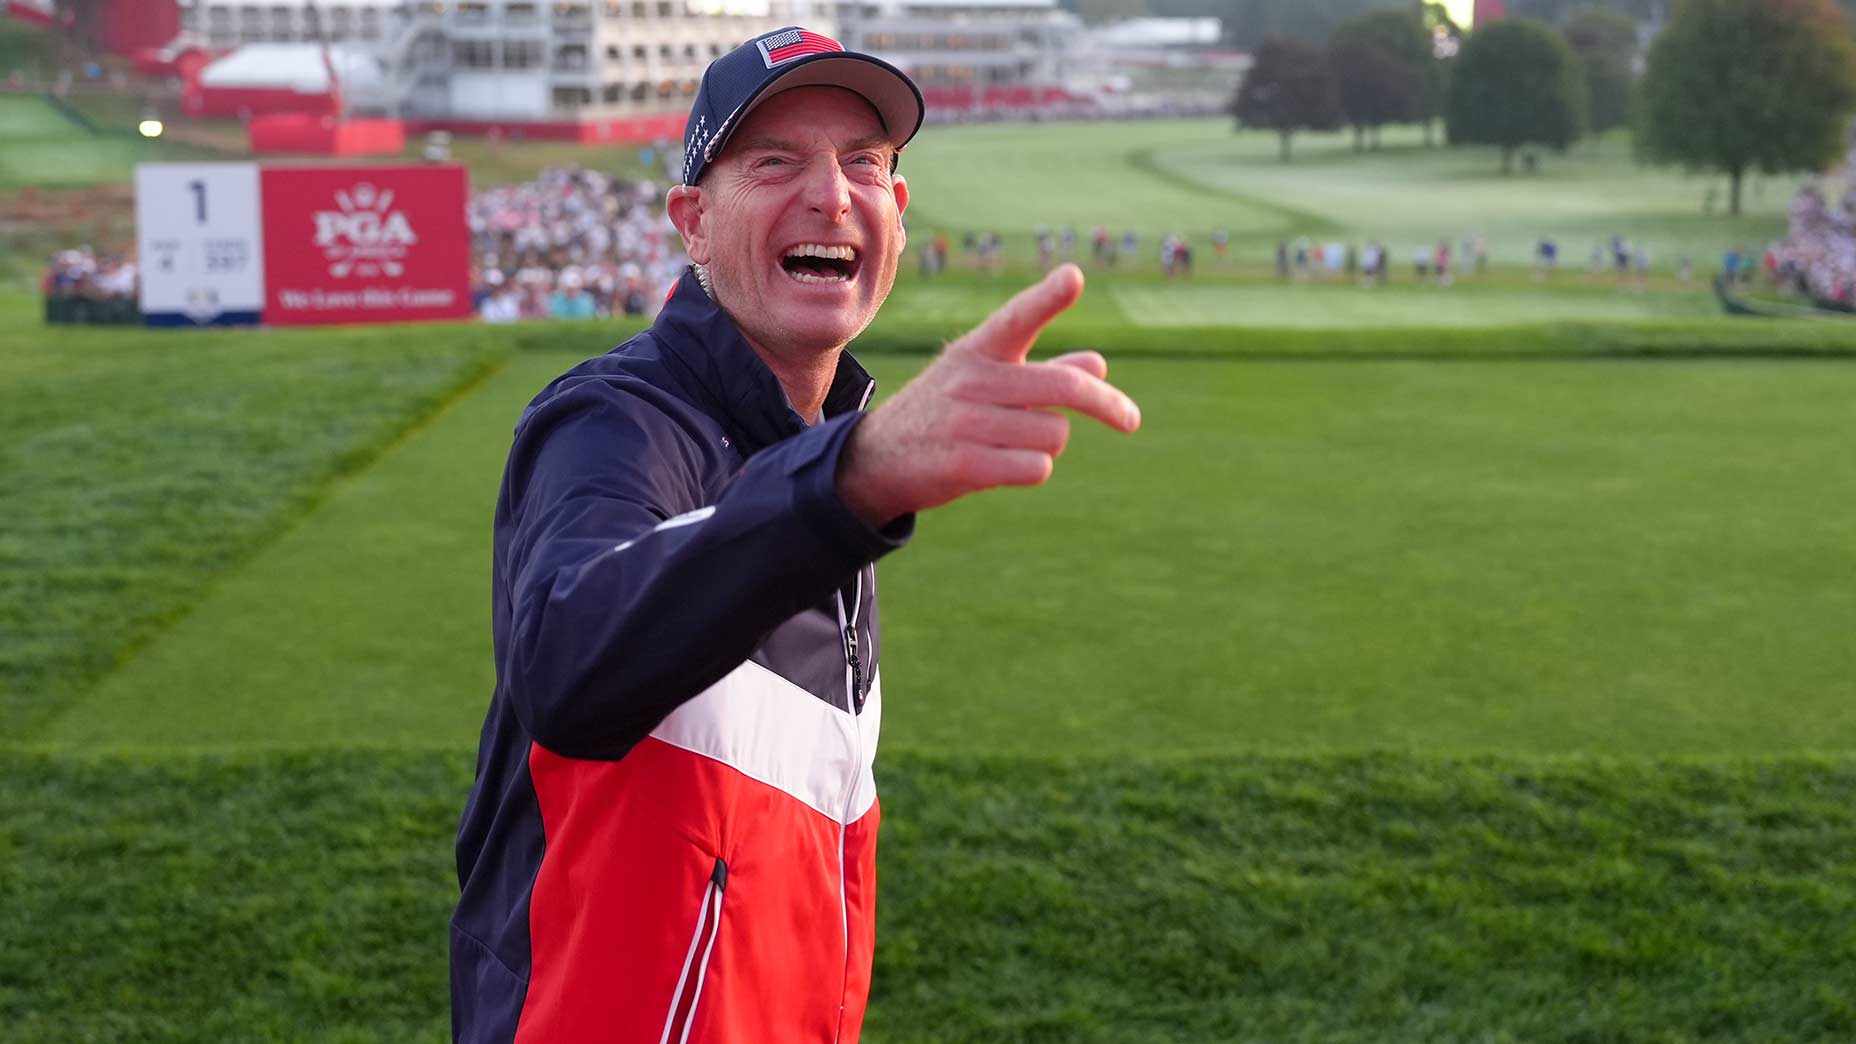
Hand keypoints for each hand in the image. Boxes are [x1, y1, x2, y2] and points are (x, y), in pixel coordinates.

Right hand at [838, 264, 1141, 526]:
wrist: (878, 458)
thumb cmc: (945, 411)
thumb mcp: (984, 381)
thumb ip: (1044, 372)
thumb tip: (1099, 364)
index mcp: (978, 350)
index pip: (1018, 318)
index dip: (1048, 298)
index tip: (1074, 277)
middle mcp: (972, 380)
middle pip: (1065, 389)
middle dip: (1107, 405)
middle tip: (1130, 420)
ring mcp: (966, 422)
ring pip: (1055, 434)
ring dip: (1050, 443)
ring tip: (1015, 443)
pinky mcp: (966, 464)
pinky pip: (1036, 467)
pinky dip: (1033, 469)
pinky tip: (1004, 466)